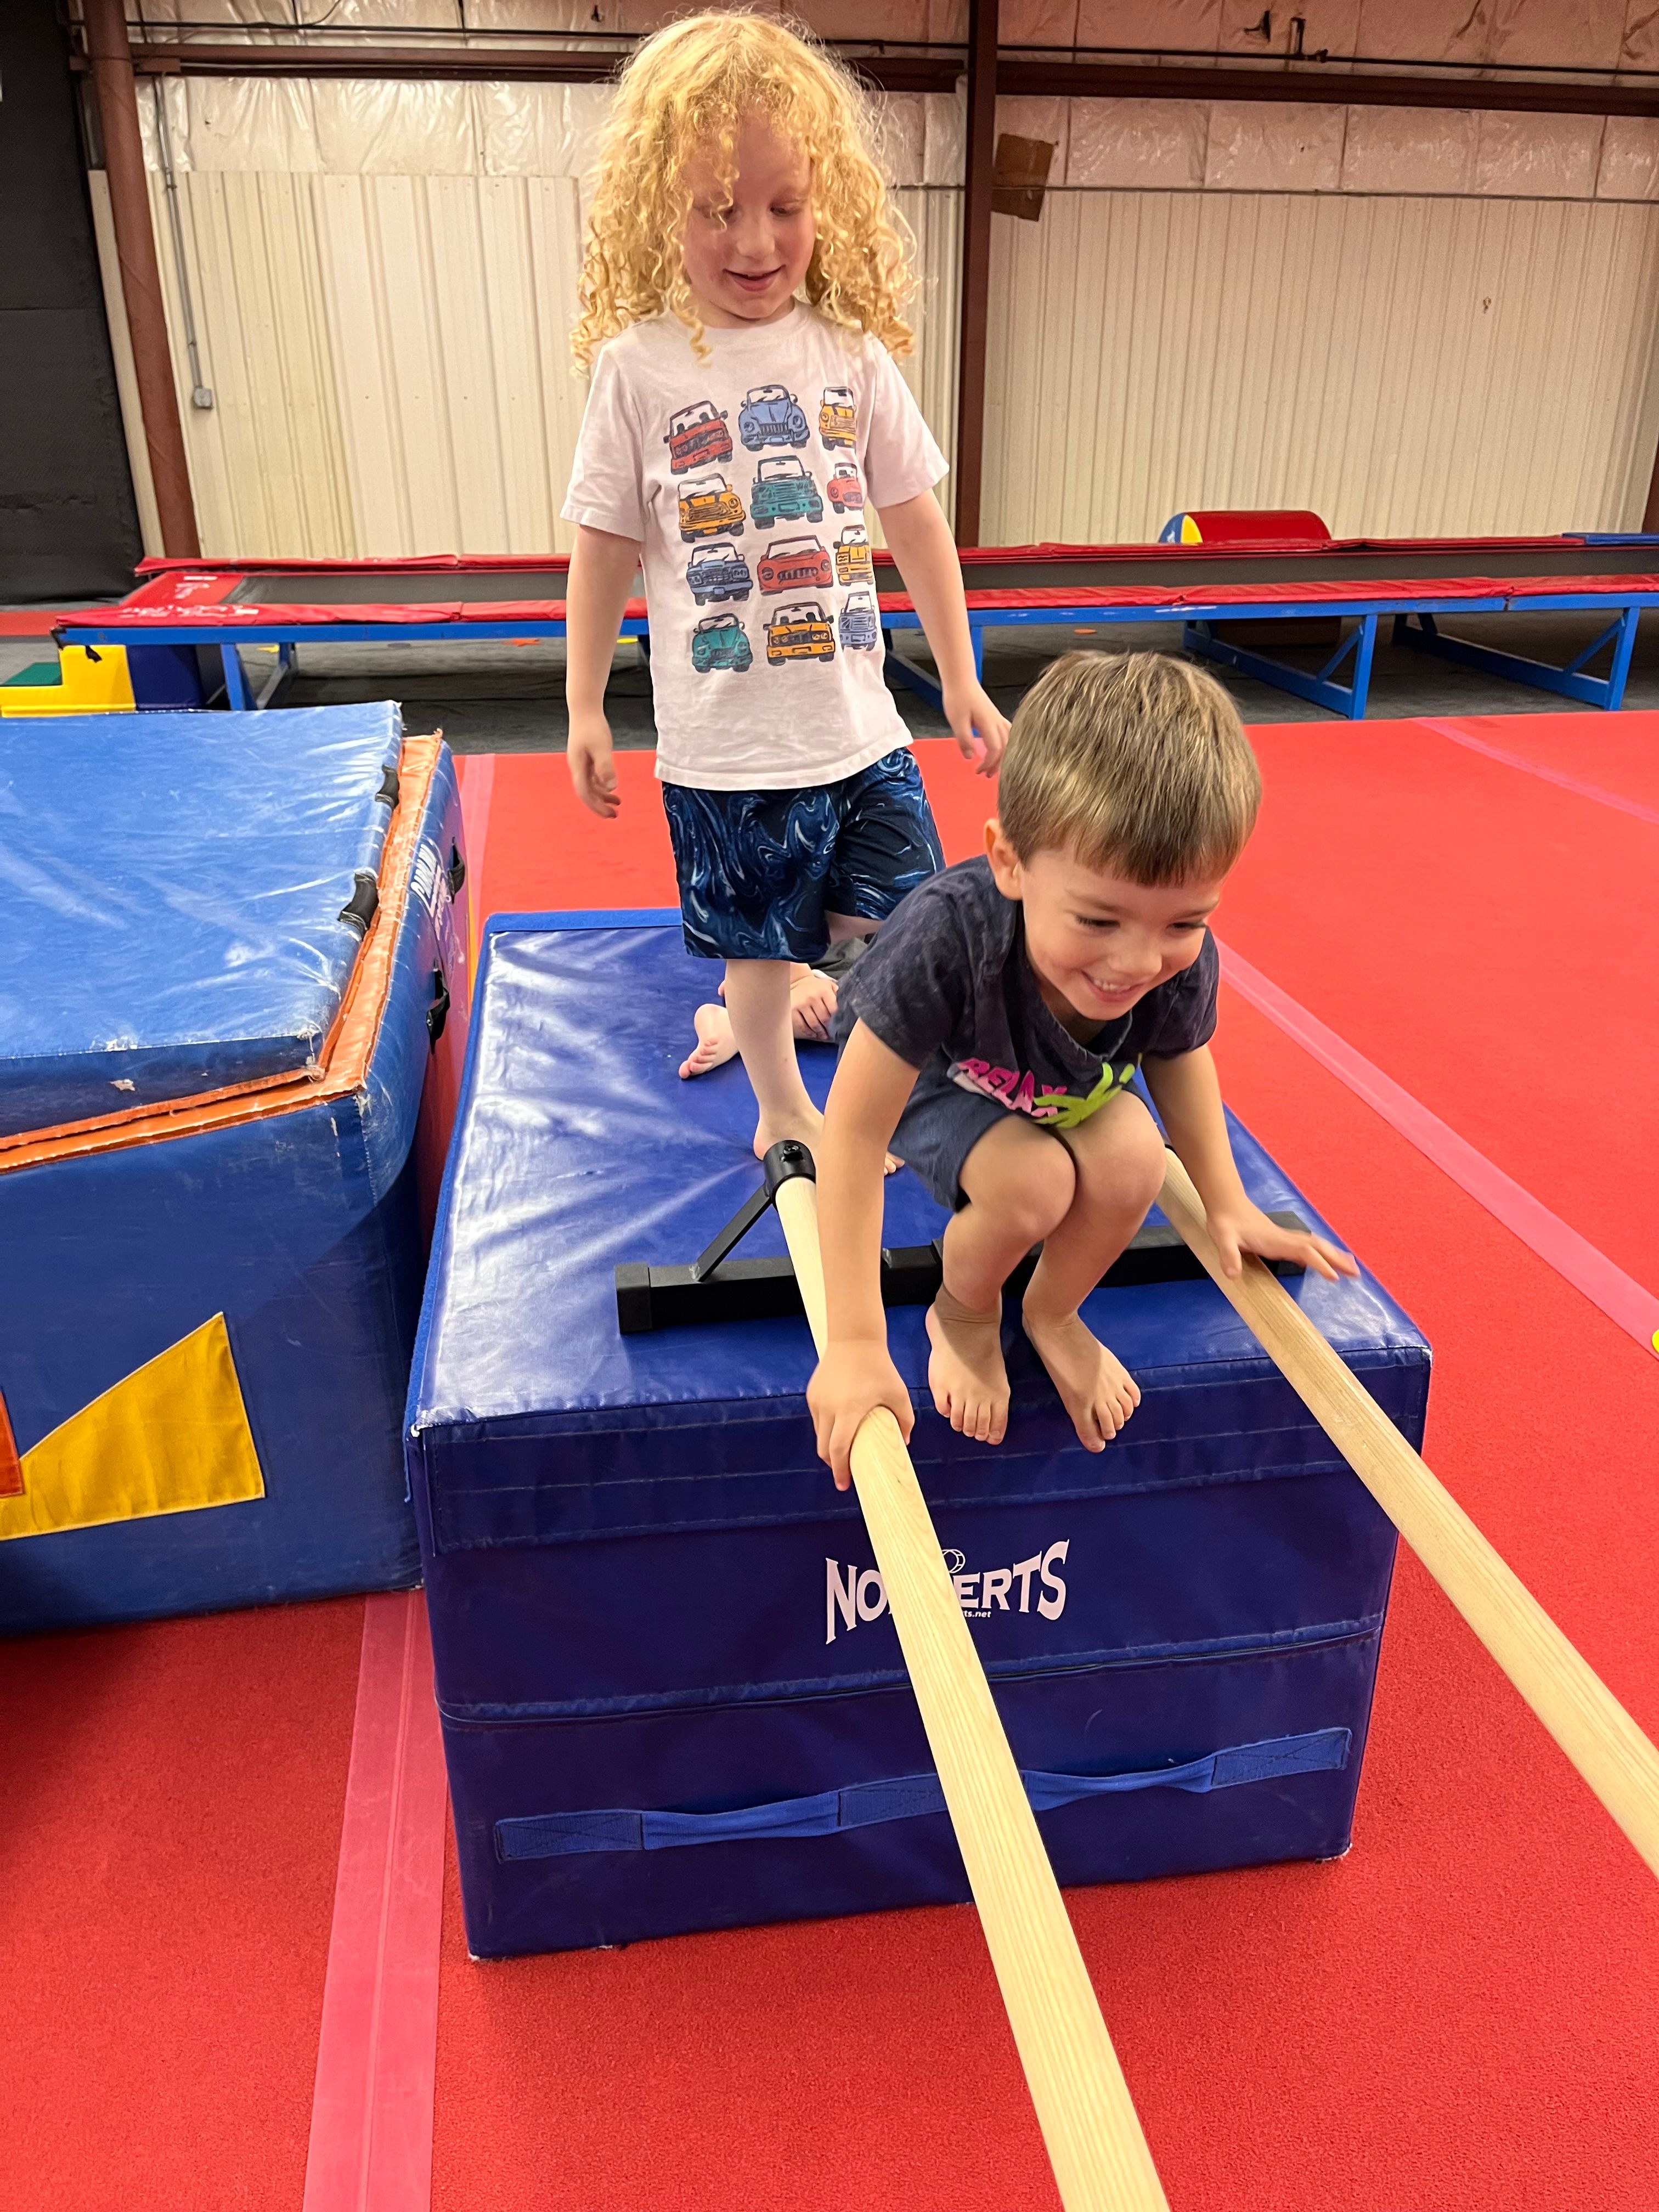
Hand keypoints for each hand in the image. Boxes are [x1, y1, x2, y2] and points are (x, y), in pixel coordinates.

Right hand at [567, 712, 619, 817]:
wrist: (584, 708)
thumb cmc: (592, 726)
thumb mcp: (601, 747)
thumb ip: (606, 767)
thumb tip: (611, 787)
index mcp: (578, 766)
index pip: (585, 793)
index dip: (596, 806)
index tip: (610, 814)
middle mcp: (577, 767)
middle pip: (587, 792)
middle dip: (600, 805)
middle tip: (615, 815)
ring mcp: (581, 762)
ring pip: (590, 785)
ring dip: (603, 796)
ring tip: (618, 803)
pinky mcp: (586, 757)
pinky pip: (593, 777)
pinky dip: (602, 785)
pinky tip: (611, 788)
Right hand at [791, 970, 837, 1041]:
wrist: (799, 981)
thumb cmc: (817, 987)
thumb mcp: (830, 986)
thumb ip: (838, 995)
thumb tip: (848, 1009)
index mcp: (824, 991)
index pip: (833, 1010)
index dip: (837, 1020)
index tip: (839, 1026)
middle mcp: (813, 997)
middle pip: (824, 1019)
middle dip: (829, 1028)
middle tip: (832, 1034)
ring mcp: (802, 1004)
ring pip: (813, 1024)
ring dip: (820, 1032)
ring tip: (823, 1035)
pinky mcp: (793, 1009)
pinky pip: (802, 1025)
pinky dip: (808, 1032)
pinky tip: (813, 1034)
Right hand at [807, 1341, 914, 1491]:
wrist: (854, 1339)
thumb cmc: (880, 1367)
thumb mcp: (898, 1394)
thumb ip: (905, 1419)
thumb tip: (904, 1443)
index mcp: (849, 1411)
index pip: (839, 1449)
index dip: (840, 1470)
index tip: (844, 1484)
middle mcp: (829, 1408)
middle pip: (824, 1448)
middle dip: (833, 1464)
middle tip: (844, 1473)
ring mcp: (818, 1401)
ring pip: (820, 1434)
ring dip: (829, 1446)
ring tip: (844, 1450)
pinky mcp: (812, 1394)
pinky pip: (817, 1419)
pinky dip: (826, 1429)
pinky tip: (839, 1427)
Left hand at [941, 680, 1008, 776]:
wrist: (961, 680)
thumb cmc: (957, 698)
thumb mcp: (956, 721)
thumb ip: (964, 739)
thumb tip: (970, 756)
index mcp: (988, 723)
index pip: (995, 749)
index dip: (989, 763)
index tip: (978, 770)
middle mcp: (997, 721)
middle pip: (1006, 748)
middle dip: (998, 764)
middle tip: (986, 775)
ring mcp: (998, 718)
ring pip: (1009, 741)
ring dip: (1003, 756)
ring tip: (994, 767)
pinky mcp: (996, 717)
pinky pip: (1008, 734)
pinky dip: (1006, 745)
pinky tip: (1000, 750)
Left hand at [1205, 1200, 1358, 1283]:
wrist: (1226, 1202)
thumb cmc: (1225, 1221)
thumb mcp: (1222, 1238)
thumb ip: (1228, 1255)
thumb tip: (1232, 1275)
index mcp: (1275, 1241)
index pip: (1304, 1252)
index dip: (1319, 1263)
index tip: (1334, 1277)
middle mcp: (1284, 1238)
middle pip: (1318, 1247)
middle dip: (1337, 1259)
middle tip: (1357, 1273)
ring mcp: (1284, 1237)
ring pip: (1315, 1245)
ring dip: (1334, 1255)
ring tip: (1352, 1266)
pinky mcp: (1281, 1238)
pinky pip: (1308, 1246)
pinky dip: (1321, 1253)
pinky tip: (1326, 1259)